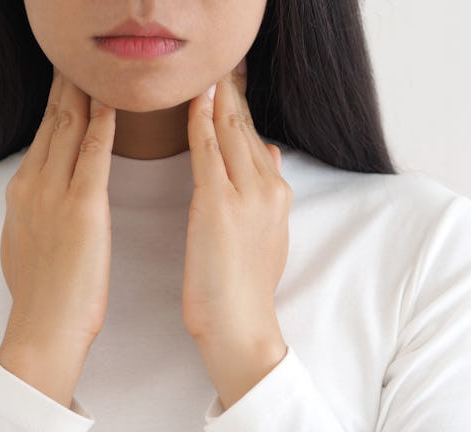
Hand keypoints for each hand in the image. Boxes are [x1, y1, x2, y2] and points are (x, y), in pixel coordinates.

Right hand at [0, 66, 116, 355]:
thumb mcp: (25, 243)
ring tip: (97, 66)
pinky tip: (112, 102)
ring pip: (69, 128)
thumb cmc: (43, 296)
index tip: (67, 80)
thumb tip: (36, 202)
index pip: (41, 135)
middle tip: (80, 59)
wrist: (43, 329)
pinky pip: (93, 155)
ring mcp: (53, 195)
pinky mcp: (81, 209)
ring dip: (84, 92)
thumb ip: (32, 213)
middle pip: (52, 121)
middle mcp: (31, 185)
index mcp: (21, 193)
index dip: (56, 104)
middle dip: (67, 86)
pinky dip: (103, 124)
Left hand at [181, 56, 291, 347]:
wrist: (241, 326)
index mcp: (277, 194)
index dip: (238, 108)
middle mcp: (268, 187)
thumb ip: (267, 192)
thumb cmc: (244, 289)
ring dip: (214, 98)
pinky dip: (199, 121)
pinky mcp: (219, 204)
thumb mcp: (268, 235)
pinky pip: (207, 150)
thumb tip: (268, 152)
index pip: (254, 138)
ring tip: (203, 71)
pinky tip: (193, 99)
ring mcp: (246, 194)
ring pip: (228, 131)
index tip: (225, 84)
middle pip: (244, 127)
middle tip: (213, 66)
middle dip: (228, 94)